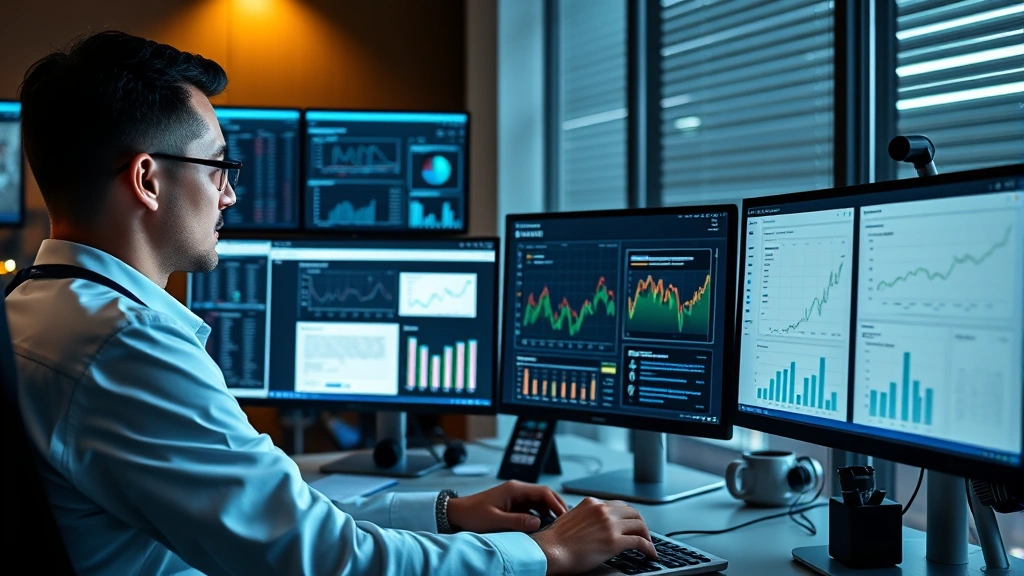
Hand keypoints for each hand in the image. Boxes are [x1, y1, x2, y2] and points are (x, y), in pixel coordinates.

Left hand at [446, 480, 568, 533]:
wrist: (457, 513)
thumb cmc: (473, 514)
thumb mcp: (494, 520)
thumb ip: (517, 521)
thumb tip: (538, 523)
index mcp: (515, 489)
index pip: (543, 492)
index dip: (556, 503)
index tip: (565, 516)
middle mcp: (517, 490)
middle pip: (544, 495)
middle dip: (556, 506)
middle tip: (566, 521)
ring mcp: (515, 496)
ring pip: (539, 501)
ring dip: (549, 511)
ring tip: (558, 525)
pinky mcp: (513, 504)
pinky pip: (532, 507)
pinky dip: (540, 515)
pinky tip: (544, 525)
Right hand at [529, 497, 655, 575]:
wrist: (550, 551)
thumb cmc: (555, 540)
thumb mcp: (570, 518)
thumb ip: (585, 517)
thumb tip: (594, 526)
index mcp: (592, 503)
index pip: (618, 505)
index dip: (628, 516)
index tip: (632, 523)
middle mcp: (602, 510)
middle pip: (632, 512)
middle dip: (640, 523)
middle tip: (643, 534)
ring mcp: (609, 525)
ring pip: (639, 525)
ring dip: (647, 535)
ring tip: (648, 544)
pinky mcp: (614, 542)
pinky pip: (639, 542)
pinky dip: (649, 548)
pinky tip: (650, 553)